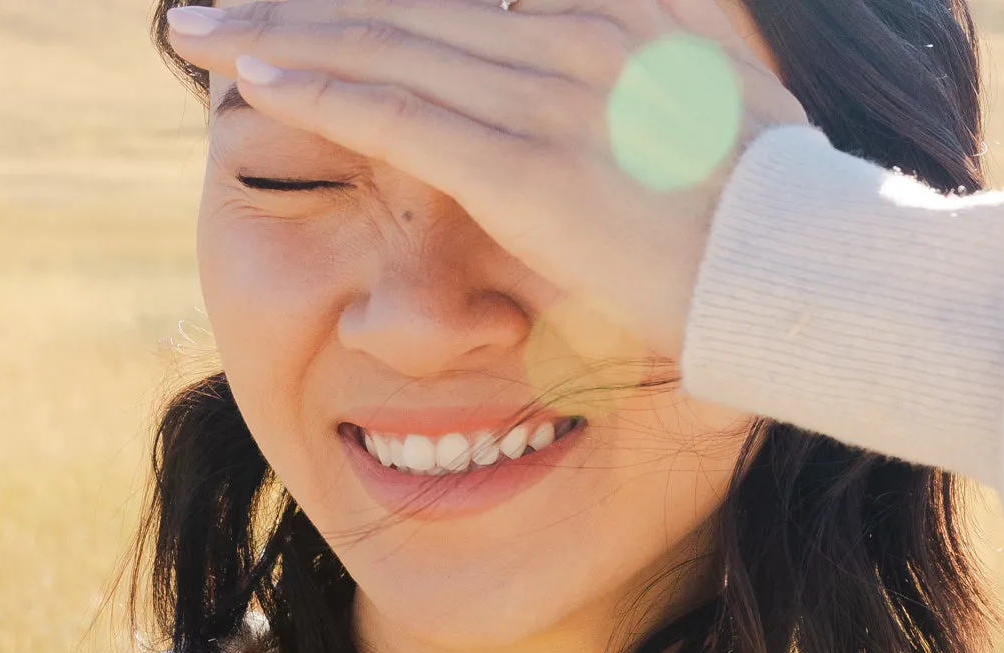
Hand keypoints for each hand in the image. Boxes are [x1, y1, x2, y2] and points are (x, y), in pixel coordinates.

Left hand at [165, 0, 805, 366]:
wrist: (800, 273)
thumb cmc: (764, 216)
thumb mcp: (724, 106)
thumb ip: (660, 61)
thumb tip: (611, 73)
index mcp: (621, 14)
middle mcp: (578, 35)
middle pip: (411, 3)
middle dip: (305, 1)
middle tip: (220, 1)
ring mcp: (552, 98)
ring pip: (389, 49)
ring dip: (282, 35)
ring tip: (203, 29)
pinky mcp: (529, 171)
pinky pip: (403, 118)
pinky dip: (322, 92)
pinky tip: (254, 76)